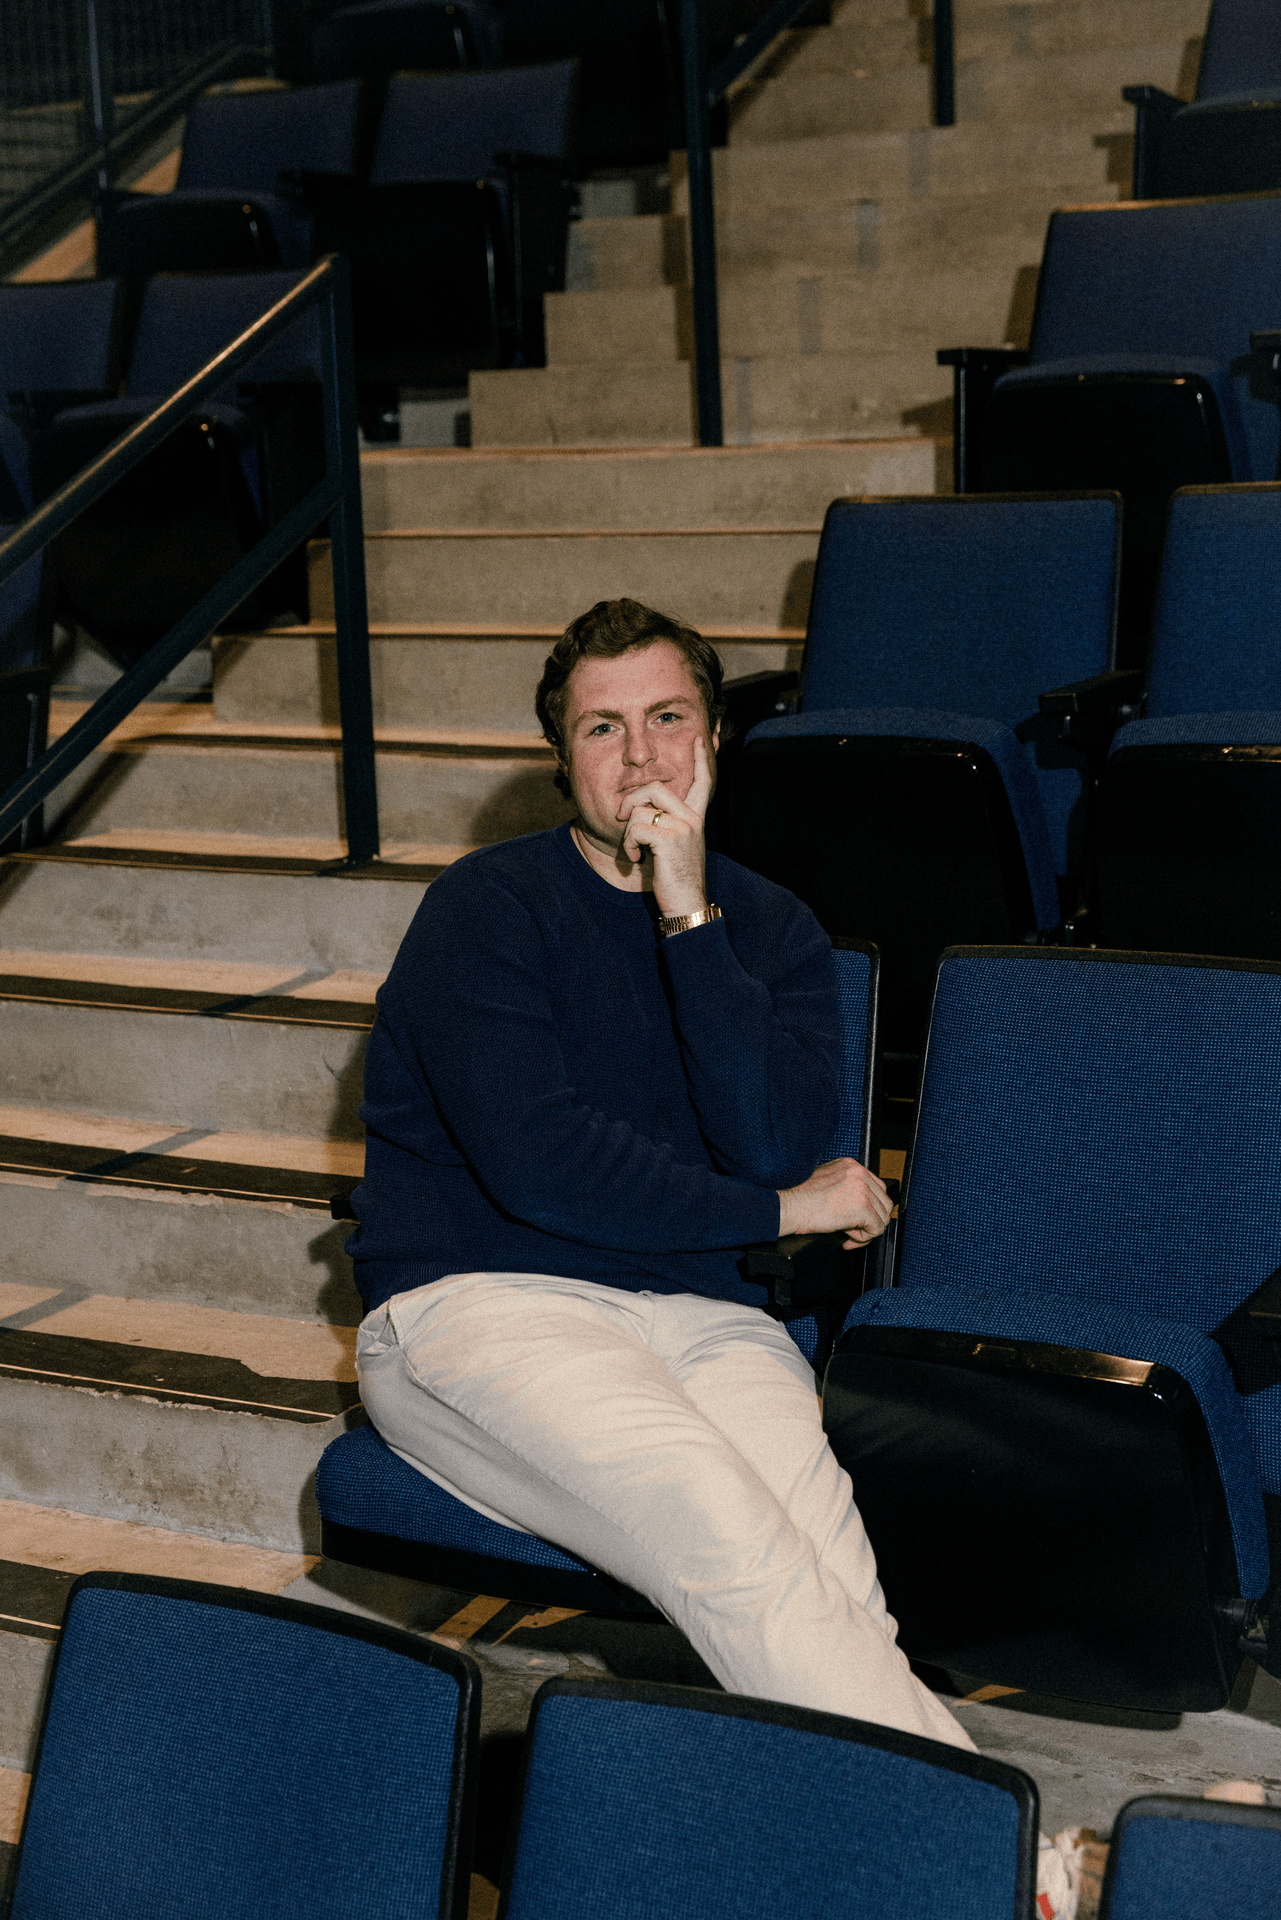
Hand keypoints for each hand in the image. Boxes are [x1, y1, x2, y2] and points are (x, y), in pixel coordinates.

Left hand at [619, 735, 714, 917]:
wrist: (687, 904)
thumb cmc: (675, 878)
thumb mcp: (674, 846)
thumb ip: (664, 824)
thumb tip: (637, 809)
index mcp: (696, 817)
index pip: (703, 781)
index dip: (702, 758)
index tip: (703, 737)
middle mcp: (693, 818)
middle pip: (653, 787)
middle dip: (629, 801)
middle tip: (620, 818)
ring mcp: (684, 827)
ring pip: (639, 809)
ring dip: (627, 832)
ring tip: (634, 851)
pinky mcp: (670, 839)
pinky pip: (634, 828)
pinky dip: (628, 845)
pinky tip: (636, 860)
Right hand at [777, 1157, 892, 1247]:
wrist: (788, 1205)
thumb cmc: (799, 1197)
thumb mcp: (826, 1181)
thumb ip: (845, 1187)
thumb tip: (856, 1204)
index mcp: (851, 1165)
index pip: (876, 1188)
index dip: (868, 1209)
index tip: (854, 1219)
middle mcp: (859, 1173)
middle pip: (883, 1203)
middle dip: (870, 1221)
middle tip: (851, 1230)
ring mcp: (862, 1189)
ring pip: (882, 1217)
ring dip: (866, 1230)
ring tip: (848, 1234)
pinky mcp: (862, 1207)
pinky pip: (876, 1229)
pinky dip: (863, 1239)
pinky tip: (847, 1238)